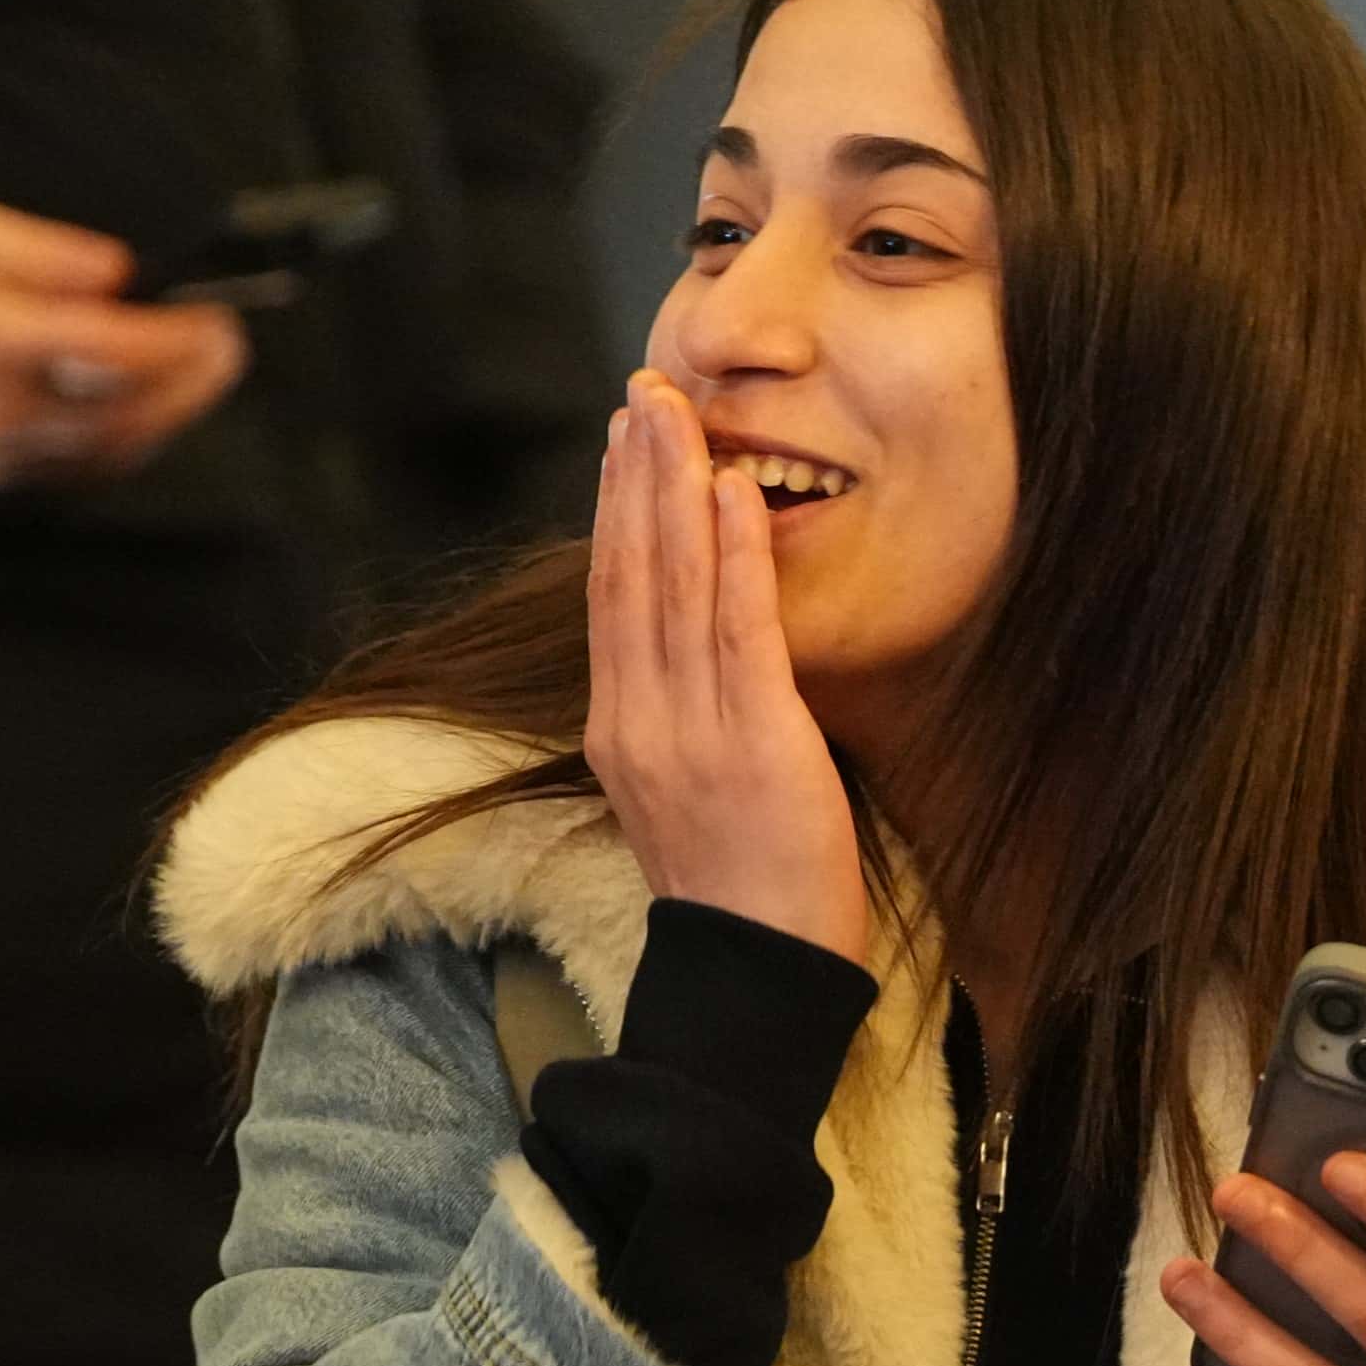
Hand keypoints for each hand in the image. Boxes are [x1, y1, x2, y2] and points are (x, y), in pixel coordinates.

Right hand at [0, 187, 244, 484]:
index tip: (213, 313)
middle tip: (224, 340)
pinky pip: (88, 468)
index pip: (98, 346)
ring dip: (172, 409)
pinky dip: (136, 435)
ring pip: (113, 448)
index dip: (169, 335)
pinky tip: (156, 402)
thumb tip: (117, 271)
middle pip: (121, 411)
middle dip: (190, 380)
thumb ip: (43, 249)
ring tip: (202, 365)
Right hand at [586, 367, 871, 961]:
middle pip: (630, 573)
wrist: (753, 972)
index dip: (614, 513)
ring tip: (678, 414)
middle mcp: (640, 720)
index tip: (620, 443)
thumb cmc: (736, 889)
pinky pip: (739, 630)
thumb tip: (684, 659)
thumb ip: (673, 721)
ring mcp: (691, 729)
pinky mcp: (755, 740)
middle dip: (636, 476)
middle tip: (643, 392)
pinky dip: (735, 556)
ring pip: (673, 585)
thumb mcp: (681, 793)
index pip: (611, 599)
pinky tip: (734, 492)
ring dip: (676, 490)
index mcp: (618, 730)